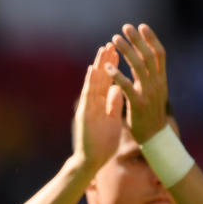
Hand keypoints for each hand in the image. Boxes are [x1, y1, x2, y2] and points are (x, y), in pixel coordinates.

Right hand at [72, 43, 124, 170]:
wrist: (92, 160)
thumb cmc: (102, 142)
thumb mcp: (112, 120)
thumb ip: (114, 104)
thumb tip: (119, 88)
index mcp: (102, 104)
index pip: (108, 81)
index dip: (113, 66)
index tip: (118, 51)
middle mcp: (93, 102)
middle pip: (100, 78)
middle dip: (105, 61)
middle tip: (111, 43)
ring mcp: (87, 107)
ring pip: (93, 83)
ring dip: (97, 65)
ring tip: (102, 50)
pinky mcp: (84, 114)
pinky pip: (88, 96)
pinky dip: (90, 82)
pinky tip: (93, 70)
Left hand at [106, 23, 167, 142]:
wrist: (154, 137)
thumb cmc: (151, 113)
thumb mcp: (154, 91)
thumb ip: (148, 76)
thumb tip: (143, 59)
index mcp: (161, 79)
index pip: (160, 54)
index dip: (151, 39)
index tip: (142, 26)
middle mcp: (158, 83)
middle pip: (149, 56)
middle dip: (137, 40)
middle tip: (126, 27)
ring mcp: (149, 93)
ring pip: (139, 67)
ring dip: (126, 52)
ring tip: (114, 40)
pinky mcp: (139, 104)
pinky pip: (127, 87)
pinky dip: (118, 76)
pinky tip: (108, 67)